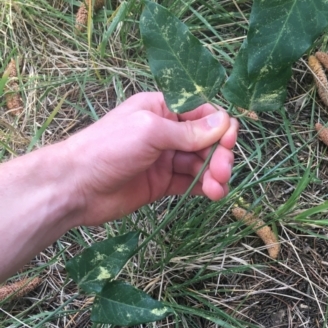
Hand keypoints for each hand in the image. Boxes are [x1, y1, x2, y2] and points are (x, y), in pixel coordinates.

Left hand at [67, 92, 237, 225]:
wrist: (77, 187)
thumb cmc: (109, 149)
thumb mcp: (150, 131)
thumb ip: (188, 131)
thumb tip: (225, 122)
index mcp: (162, 109)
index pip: (202, 113)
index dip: (220, 126)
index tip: (228, 142)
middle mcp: (167, 132)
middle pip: (206, 140)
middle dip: (218, 155)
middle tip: (222, 172)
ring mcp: (165, 159)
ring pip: (200, 163)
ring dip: (214, 175)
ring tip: (218, 190)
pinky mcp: (163, 183)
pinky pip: (190, 182)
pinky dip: (204, 188)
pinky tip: (214, 194)